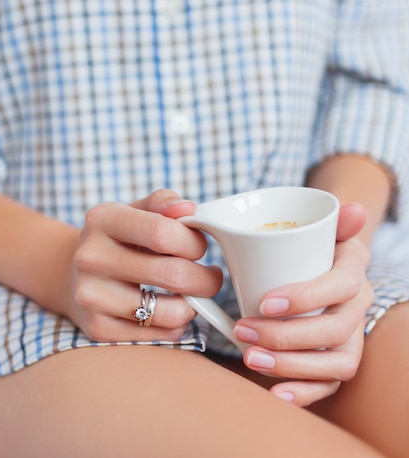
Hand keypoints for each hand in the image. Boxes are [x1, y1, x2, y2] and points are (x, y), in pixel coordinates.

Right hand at [66, 190, 222, 342]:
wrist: (74, 273)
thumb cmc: (119, 238)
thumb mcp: (136, 210)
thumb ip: (164, 203)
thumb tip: (188, 208)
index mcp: (103, 219)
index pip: (163, 233)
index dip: (194, 242)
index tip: (200, 247)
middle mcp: (91, 257)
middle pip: (173, 274)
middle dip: (206, 279)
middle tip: (211, 277)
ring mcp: (91, 296)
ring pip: (171, 312)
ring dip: (195, 305)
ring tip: (193, 294)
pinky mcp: (98, 329)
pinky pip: (161, 334)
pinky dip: (177, 323)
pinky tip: (171, 309)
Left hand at [233, 203, 373, 406]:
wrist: (318, 261)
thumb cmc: (309, 243)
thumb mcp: (314, 224)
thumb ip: (327, 216)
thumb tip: (353, 209)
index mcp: (353, 267)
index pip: (340, 285)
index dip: (306, 297)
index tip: (264, 302)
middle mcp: (359, 303)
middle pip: (336, 329)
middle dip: (288, 336)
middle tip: (244, 332)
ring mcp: (352, 335)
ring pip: (336, 362)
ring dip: (293, 366)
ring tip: (251, 359)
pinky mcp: (338, 358)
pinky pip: (331, 384)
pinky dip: (305, 392)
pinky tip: (276, 393)